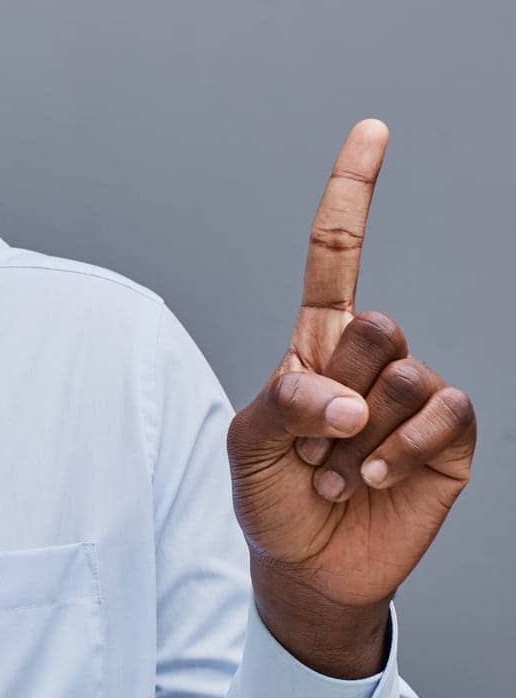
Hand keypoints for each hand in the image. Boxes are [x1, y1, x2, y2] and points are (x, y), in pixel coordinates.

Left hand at [225, 119, 475, 675]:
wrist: (307, 567)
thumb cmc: (271, 497)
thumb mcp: (248, 446)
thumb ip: (285, 404)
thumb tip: (351, 397)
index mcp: (314, 343)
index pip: (336, 254)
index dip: (353, 191)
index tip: (372, 129)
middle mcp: (369, 359)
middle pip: (374, 323)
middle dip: (337, 389)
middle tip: (314, 442)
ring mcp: (413, 397)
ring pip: (404, 372)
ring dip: (358, 437)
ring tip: (338, 470)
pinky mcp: (449, 439)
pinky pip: (442, 414)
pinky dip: (399, 453)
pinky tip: (372, 481)